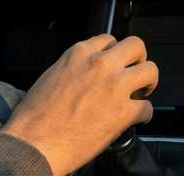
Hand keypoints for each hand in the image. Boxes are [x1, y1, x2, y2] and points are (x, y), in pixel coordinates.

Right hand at [0, 34, 157, 175]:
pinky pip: (147, 108)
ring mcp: (115, 86)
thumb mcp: (52, 75)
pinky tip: (137, 119)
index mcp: (80, 54)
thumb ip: (75, 68)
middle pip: (136, 46)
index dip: (115, 54)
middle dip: (138, 60)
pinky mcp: (123, 112)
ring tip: (140, 93)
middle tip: (134, 74)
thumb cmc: (35, 116)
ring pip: (151, 71)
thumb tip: (86, 74)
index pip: (110, 40)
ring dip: (148, 83)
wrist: (33, 143)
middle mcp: (100, 65)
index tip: (116, 64)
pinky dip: (145, 114)